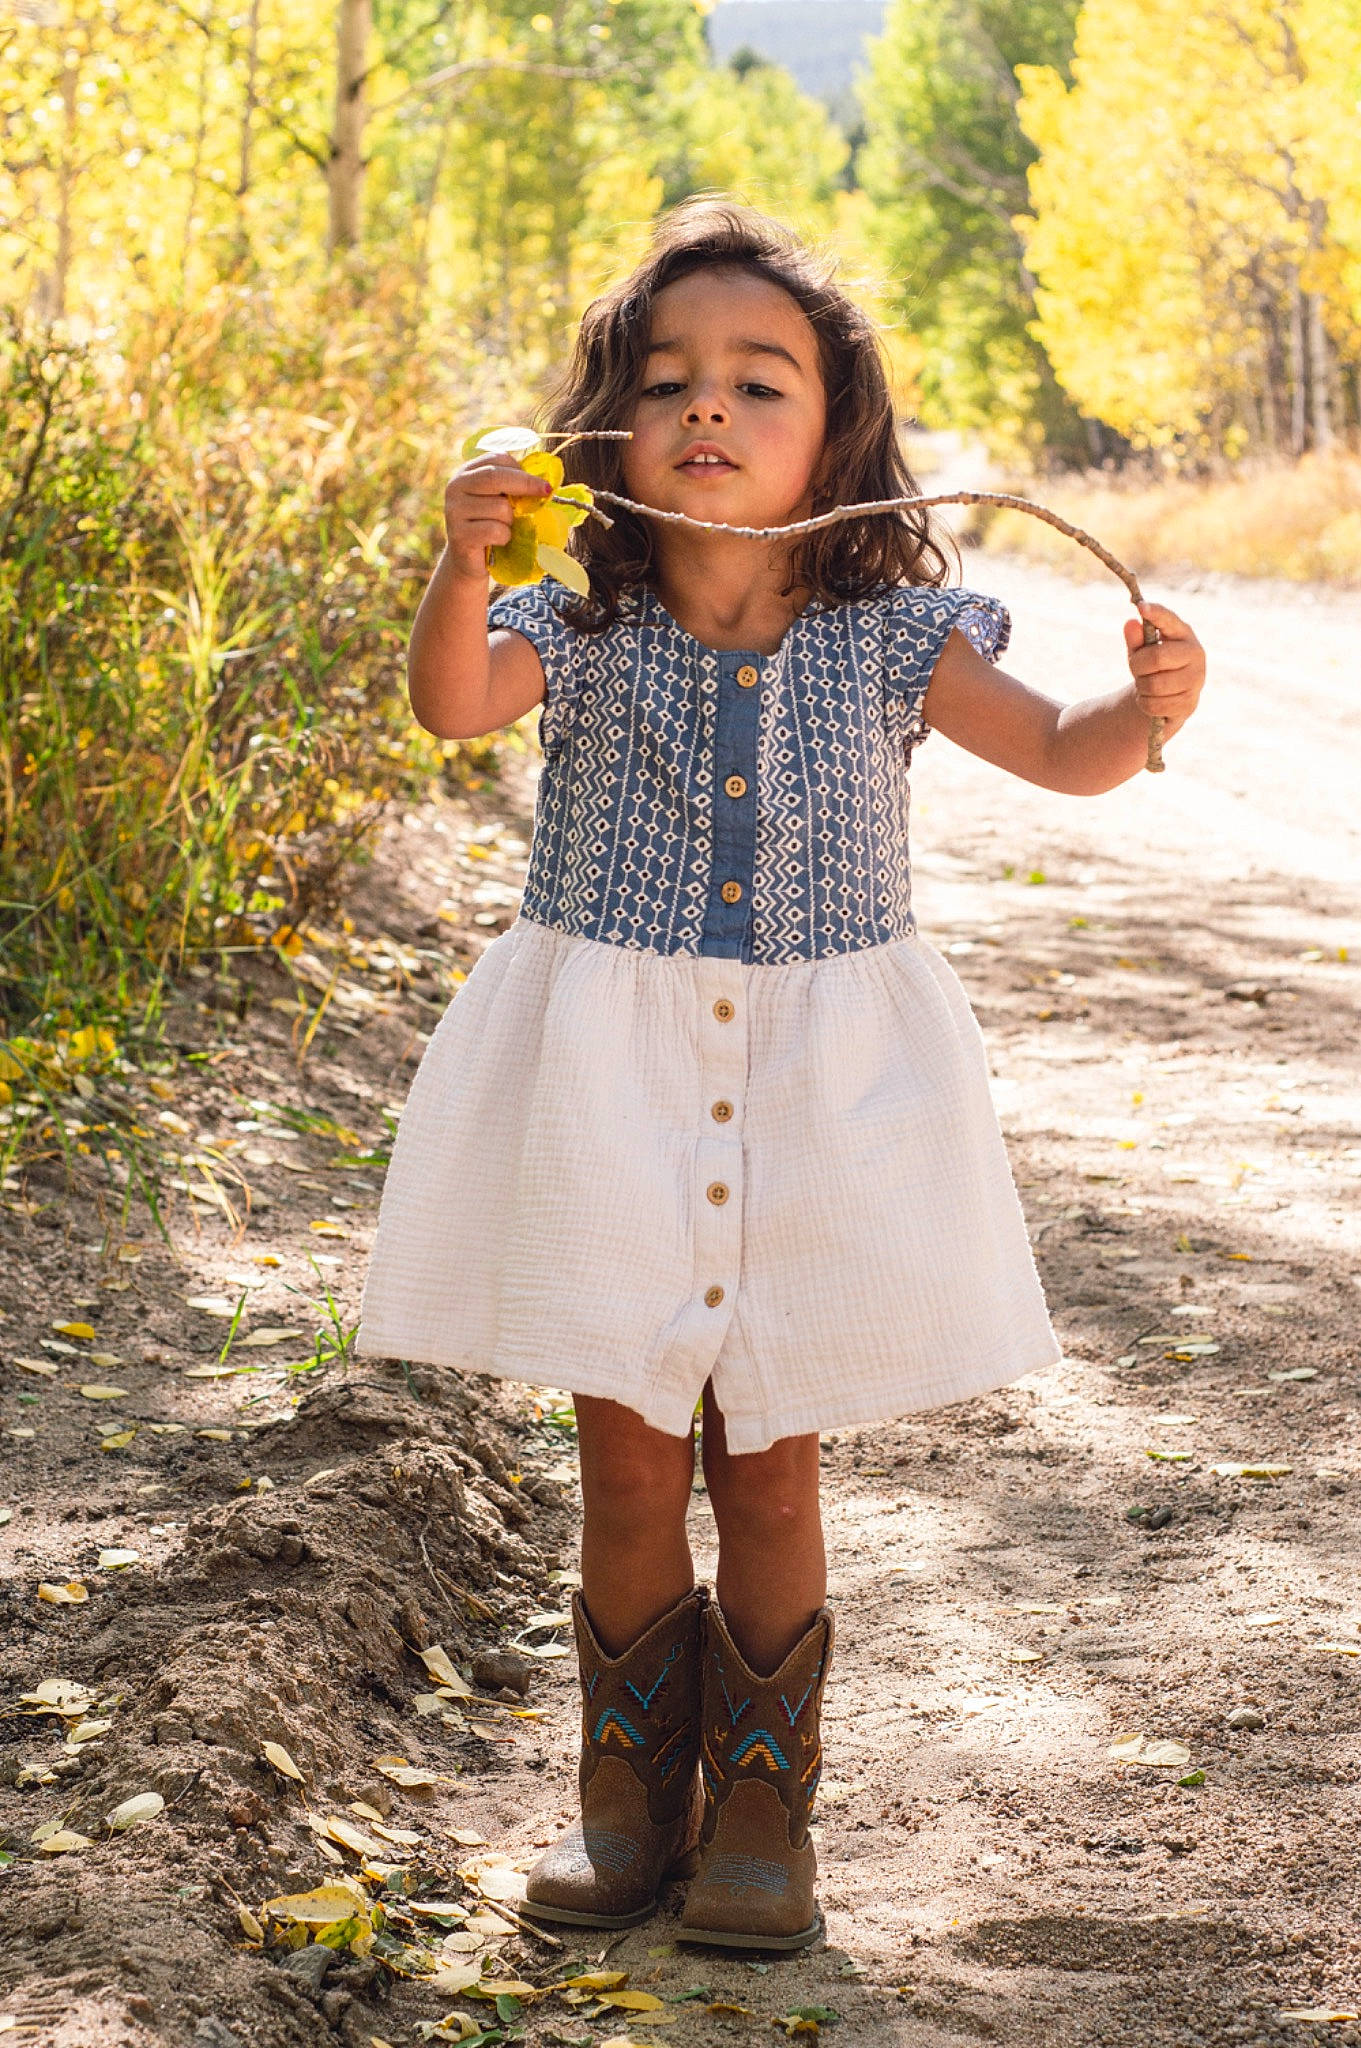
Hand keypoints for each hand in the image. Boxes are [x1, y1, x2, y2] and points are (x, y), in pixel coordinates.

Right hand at [443, 454, 552, 580]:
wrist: (471, 563)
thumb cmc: (491, 528)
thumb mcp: (501, 501)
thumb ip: (514, 488)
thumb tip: (546, 484)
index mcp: (467, 472)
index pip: (496, 459)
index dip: (522, 469)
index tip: (543, 483)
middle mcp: (456, 487)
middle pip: (495, 476)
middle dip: (526, 484)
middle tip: (546, 492)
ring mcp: (454, 510)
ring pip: (499, 507)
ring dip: (511, 521)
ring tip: (503, 528)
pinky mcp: (459, 534)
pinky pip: (495, 530)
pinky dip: (504, 537)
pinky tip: (497, 541)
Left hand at [1123, 600, 1205, 735]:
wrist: (1169, 697)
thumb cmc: (1154, 666)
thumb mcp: (1141, 650)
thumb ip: (1136, 638)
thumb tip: (1130, 623)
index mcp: (1183, 633)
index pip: (1169, 619)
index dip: (1156, 613)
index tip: (1141, 606)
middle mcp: (1195, 653)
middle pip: (1156, 658)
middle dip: (1137, 666)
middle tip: (1135, 668)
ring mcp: (1196, 679)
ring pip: (1154, 685)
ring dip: (1141, 687)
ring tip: (1145, 684)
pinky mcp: (1189, 703)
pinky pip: (1154, 705)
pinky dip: (1145, 703)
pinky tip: (1152, 698)